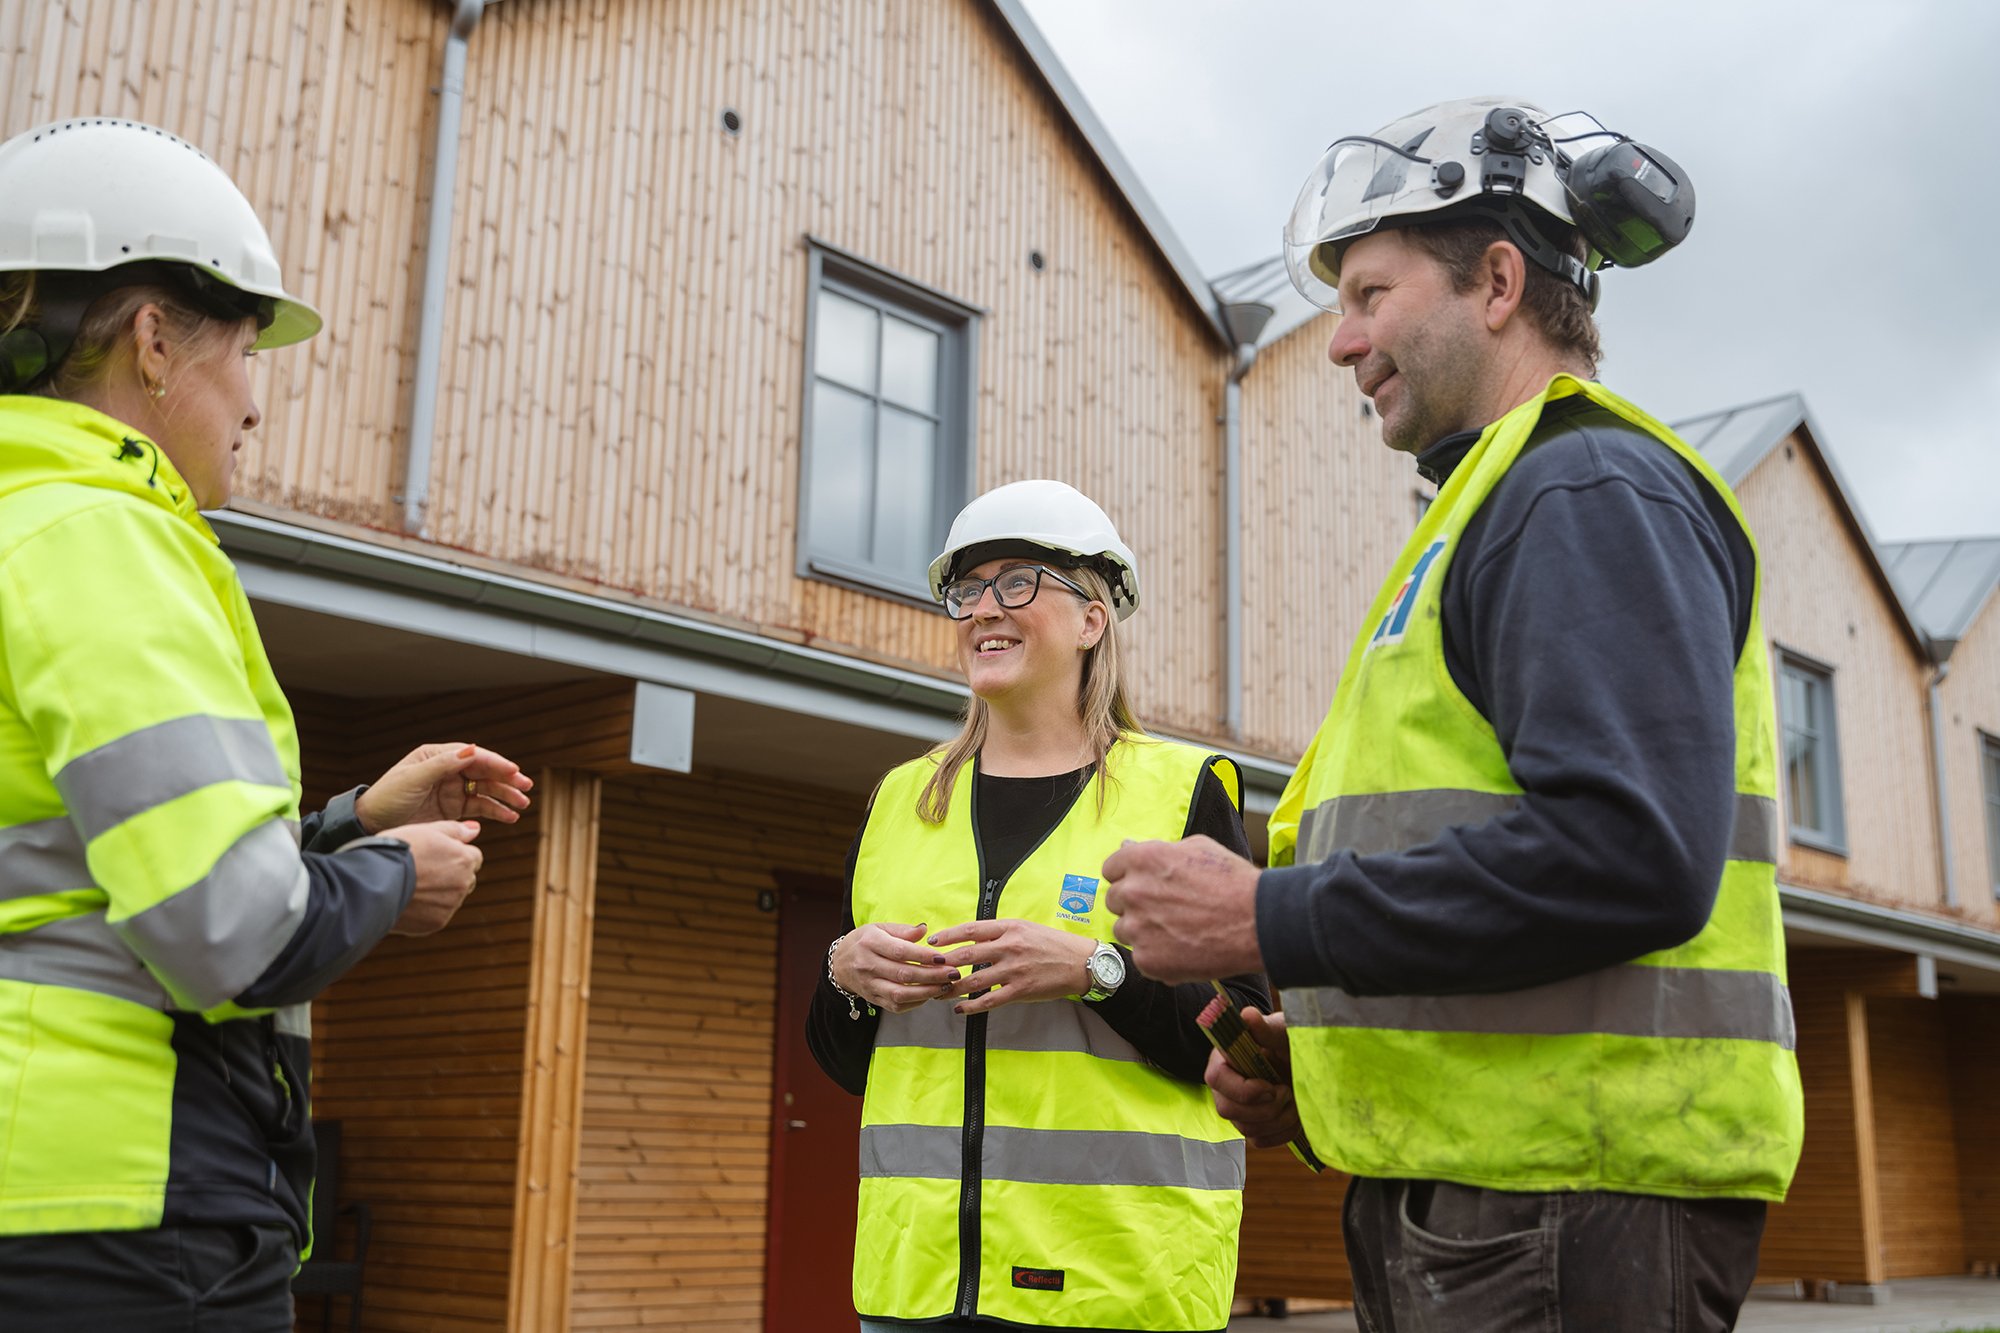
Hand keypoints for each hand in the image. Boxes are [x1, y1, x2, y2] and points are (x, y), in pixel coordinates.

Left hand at [354, 743, 532, 832]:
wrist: (370, 826)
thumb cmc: (386, 798)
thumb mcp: (412, 780)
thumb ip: (442, 765)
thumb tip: (471, 750)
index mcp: (436, 756)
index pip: (473, 756)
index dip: (495, 762)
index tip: (514, 771)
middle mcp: (447, 771)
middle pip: (484, 772)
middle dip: (506, 779)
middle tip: (525, 788)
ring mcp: (451, 791)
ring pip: (486, 791)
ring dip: (505, 797)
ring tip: (522, 805)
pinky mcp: (452, 810)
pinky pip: (480, 808)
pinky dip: (496, 812)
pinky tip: (509, 816)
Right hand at [378, 819, 482, 935]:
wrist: (374, 882)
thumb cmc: (398, 850)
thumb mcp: (426, 830)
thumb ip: (455, 830)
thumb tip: (476, 829)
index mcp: (464, 859)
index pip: (473, 857)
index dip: (455, 854)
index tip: (436, 855)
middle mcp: (463, 884)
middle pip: (466, 879)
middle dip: (452, 875)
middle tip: (424, 870)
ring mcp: (450, 906)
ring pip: (452, 898)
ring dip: (439, 893)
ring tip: (412, 885)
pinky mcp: (436, 923)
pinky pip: (437, 914)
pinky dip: (427, 909)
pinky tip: (408, 900)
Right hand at [832, 922, 960, 1014]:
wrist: (839, 964)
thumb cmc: (865, 942)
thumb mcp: (879, 928)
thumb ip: (903, 930)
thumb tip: (924, 930)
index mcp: (870, 943)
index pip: (900, 951)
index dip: (923, 956)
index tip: (943, 958)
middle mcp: (868, 965)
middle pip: (903, 974)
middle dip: (932, 975)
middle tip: (953, 974)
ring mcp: (870, 985)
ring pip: (900, 993)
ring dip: (926, 992)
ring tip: (945, 986)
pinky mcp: (873, 999)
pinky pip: (896, 1005)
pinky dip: (916, 1002)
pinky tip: (930, 994)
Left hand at [926, 918, 1096, 1015]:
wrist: (1081, 963)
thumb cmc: (1053, 944)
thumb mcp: (1026, 928)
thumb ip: (1001, 932)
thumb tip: (973, 938)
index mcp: (1010, 928)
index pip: (971, 930)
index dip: (948, 936)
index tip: (933, 942)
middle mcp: (1009, 947)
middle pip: (966, 955)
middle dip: (943, 964)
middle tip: (928, 970)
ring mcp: (1014, 970)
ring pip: (973, 980)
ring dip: (952, 988)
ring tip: (937, 992)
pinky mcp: (1020, 990)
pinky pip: (989, 1000)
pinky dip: (971, 1005)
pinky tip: (960, 1008)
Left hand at [1101, 835, 1261, 981]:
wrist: (1258, 922)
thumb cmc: (1232, 881)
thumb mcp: (1196, 848)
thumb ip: (1156, 850)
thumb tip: (1129, 846)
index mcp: (1141, 860)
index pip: (1111, 868)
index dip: (1128, 876)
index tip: (1144, 884)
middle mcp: (1133, 892)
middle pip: (1114, 900)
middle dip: (1134, 903)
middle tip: (1165, 909)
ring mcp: (1138, 928)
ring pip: (1124, 930)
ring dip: (1143, 931)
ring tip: (1177, 930)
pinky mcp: (1147, 960)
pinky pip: (1140, 956)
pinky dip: (1157, 956)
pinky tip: (1183, 948)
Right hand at [1204, 1007, 1304, 1149]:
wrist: (1304, 1060)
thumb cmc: (1288, 1040)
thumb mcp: (1281, 1030)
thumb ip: (1265, 1027)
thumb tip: (1247, 1015)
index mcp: (1224, 1059)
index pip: (1216, 1079)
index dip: (1242, 1089)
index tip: (1270, 1086)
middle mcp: (1225, 1087)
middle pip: (1228, 1110)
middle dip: (1265, 1108)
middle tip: (1287, 1092)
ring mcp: (1238, 1110)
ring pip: (1247, 1129)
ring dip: (1279, 1119)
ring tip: (1295, 1099)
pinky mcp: (1253, 1127)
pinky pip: (1261, 1141)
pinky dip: (1283, 1132)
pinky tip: (1294, 1113)